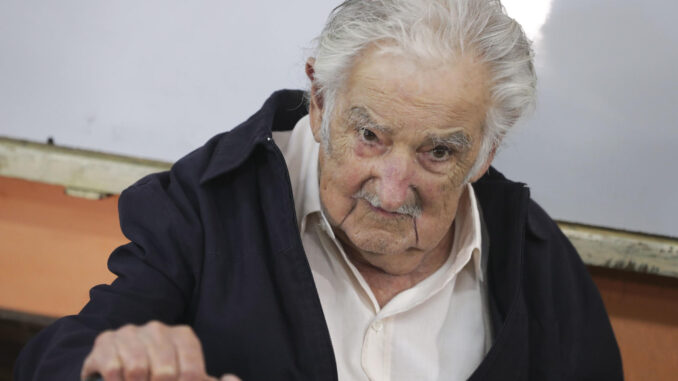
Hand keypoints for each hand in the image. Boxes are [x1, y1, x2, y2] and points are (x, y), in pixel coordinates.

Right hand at [81, 321, 240, 380]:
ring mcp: (130, 332)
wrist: (118, 370)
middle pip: (166, 371)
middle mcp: (157, 328)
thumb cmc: (160, 378)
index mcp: (182, 335)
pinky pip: (113, 368)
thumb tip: (231, 378)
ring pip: (138, 369)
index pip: (191, 370)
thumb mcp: (188, 378)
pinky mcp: (105, 341)